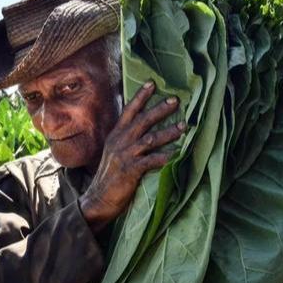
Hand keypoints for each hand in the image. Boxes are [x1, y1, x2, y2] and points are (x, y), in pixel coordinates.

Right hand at [79, 81, 185, 232]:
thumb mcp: (114, 151)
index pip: (129, 111)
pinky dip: (165, 157)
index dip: (140, 97)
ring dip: (168, 132)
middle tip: (175, 101)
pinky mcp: (130, 170)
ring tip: (183, 126)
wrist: (99, 198)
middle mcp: (120, 142)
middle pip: (142, 120)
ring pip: (150, 139)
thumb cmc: (110, 175)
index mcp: (116, 135)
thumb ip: (125, 139)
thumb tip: (142, 129)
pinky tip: (177, 154)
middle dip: (160, 109)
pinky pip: (151, 161)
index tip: (152, 83)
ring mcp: (125, 155)